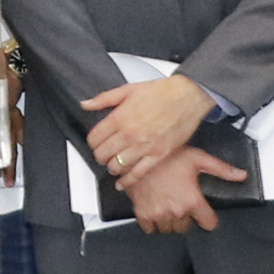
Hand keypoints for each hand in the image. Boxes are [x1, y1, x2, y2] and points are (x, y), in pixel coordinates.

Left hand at [81, 73, 211, 181]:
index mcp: (120, 117)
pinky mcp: (158, 155)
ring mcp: (144, 146)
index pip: (94, 139)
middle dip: (100, 155)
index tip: (96, 142)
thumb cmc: (161, 92)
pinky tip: (122, 183)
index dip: (93, 142)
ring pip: (116, 166)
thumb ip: (104, 99)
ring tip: (114, 164)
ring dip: (112, 167)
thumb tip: (85, 104)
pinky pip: (138, 174)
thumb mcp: (128, 90)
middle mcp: (130, 134)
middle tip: (104, 153)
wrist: (188, 96)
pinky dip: (127, 181)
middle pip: (102, 155)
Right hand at [122, 149, 240, 233]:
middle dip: (186, 217)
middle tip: (182, 203)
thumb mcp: (198, 158)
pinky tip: (155, 209)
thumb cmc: (167, 155)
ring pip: (169, 229)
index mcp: (192, 200)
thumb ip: (221, 169)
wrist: (137, 155)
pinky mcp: (142, 214)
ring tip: (169, 205)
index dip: (208, 218)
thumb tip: (242, 175)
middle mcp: (176, 211)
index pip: (209, 224)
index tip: (204, 214)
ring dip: (171, 221)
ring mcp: (158, 214)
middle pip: (187, 228)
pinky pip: (151, 229)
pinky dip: (153, 223)